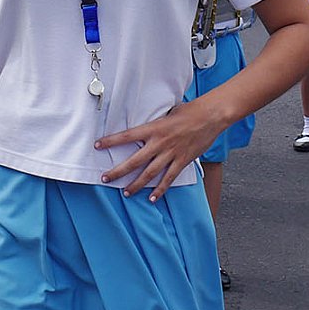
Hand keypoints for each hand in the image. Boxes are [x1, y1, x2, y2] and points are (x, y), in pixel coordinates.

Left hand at [94, 104, 217, 199]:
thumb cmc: (189, 111)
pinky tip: (152, 198)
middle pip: (134, 161)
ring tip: (126, 192)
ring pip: (149, 174)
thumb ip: (155, 122)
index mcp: (154, 128)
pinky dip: (160, 190)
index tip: (97, 145)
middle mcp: (160, 143)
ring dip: (136, 184)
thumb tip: (146, 125)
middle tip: (105, 178)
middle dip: (118, 171)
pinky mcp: (182, 161)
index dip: (111, 141)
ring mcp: (171, 154)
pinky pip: (169, 179)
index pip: (127, 136)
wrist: (211, 116)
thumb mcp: (167, 112)